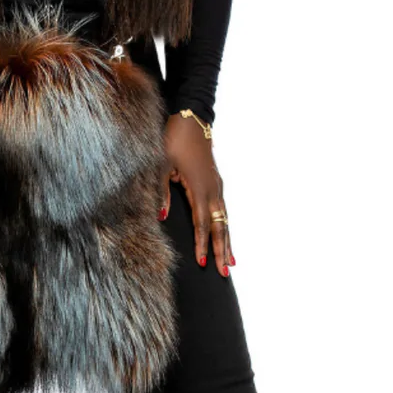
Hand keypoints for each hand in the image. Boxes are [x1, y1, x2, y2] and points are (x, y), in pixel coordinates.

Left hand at [159, 112, 235, 276]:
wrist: (191, 119)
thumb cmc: (174, 140)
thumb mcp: (161, 165)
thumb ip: (161, 192)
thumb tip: (160, 216)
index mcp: (199, 188)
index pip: (201, 224)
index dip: (202, 245)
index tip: (202, 264)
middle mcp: (213, 190)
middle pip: (219, 227)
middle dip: (222, 251)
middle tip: (224, 274)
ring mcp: (217, 187)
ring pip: (225, 220)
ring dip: (228, 242)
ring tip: (231, 263)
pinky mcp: (217, 184)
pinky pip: (223, 211)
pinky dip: (226, 227)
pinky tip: (226, 237)